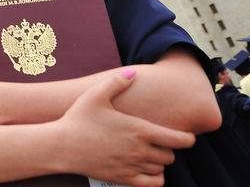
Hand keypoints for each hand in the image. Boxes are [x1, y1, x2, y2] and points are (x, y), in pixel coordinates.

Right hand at [55, 69, 195, 186]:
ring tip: (149, 152)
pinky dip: (156, 178)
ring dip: (159, 161)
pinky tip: (147, 169)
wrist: (61, 146)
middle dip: (168, 148)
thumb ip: (116, 82)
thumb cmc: (78, 119)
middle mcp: (140, 150)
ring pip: (162, 168)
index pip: (180, 140)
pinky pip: (153, 184)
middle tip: (158, 141)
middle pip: (171, 155)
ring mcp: (132, 166)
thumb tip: (133, 73)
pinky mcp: (123, 178)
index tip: (186, 135)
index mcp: (139, 130)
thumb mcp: (95, 95)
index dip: (188, 138)